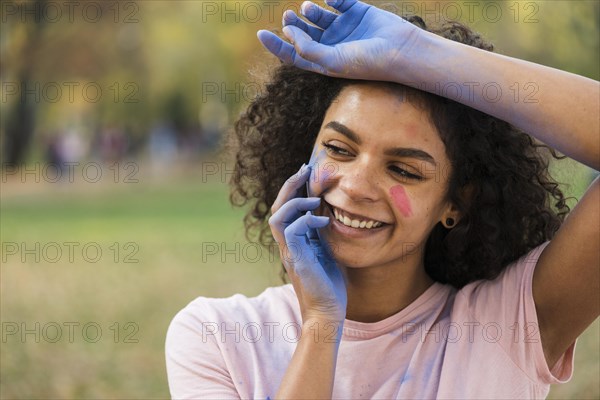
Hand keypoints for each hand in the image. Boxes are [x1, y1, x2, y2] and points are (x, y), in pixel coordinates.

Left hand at [257, 0, 423, 80]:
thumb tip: (288, 32)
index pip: (293, 55)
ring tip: (307, 8)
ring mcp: (343, 27)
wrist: (400, 50)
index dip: (276, 45)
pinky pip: (338, 0)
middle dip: (292, 24)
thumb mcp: (331, 62)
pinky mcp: (356, 11)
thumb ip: (307, 49)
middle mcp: (331, 44)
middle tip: (289, 16)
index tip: (261, 33)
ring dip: (309, 10)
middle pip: (302, 32)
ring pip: (317, 15)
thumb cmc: (366, 62)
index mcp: (323, 61)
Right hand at [269, 164, 346, 323]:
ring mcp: (289, 252)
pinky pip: (291, 232)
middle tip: (306, 170)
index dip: (293, 189)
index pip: (285, 209)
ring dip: (295, 202)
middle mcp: (286, 245)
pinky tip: (322, 220)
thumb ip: (321, 235)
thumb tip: (328, 214)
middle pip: (277, 208)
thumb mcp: (326, 252)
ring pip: (277, 217)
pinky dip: (305, 220)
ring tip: (315, 198)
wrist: (326, 313)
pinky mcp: (296, 260)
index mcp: (293, 242)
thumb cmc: (328, 285)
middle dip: (290, 186)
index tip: (307, 172)